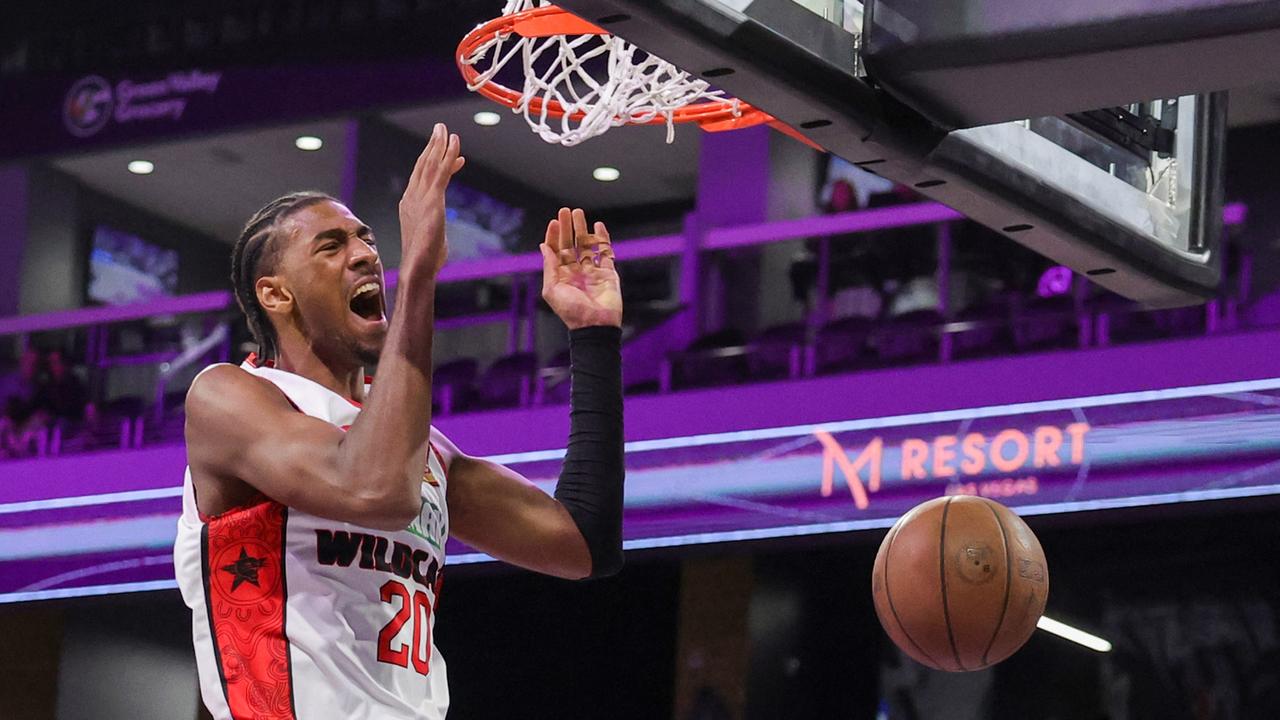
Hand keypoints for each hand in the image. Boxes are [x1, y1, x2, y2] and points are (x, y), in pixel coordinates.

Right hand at [399, 123, 464, 279]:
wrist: (418, 267)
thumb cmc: (424, 261)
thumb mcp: (430, 240)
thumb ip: (433, 232)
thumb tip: (436, 239)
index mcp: (409, 205)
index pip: (421, 178)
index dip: (434, 163)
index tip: (448, 155)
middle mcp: (412, 197)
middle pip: (422, 165)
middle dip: (432, 146)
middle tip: (441, 130)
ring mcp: (420, 197)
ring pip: (430, 163)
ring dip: (438, 144)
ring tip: (445, 129)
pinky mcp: (433, 200)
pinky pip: (441, 171)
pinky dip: (448, 154)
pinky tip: (455, 142)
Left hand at [540, 208, 622, 329]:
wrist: (596, 326)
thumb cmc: (572, 311)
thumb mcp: (553, 289)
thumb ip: (550, 267)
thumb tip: (543, 247)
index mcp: (562, 276)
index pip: (556, 251)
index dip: (554, 236)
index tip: (554, 222)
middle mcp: (576, 272)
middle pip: (571, 244)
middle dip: (568, 228)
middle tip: (565, 211)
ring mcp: (593, 271)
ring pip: (587, 245)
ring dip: (583, 229)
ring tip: (579, 213)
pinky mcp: (608, 273)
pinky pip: (605, 253)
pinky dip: (603, 239)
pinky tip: (599, 226)